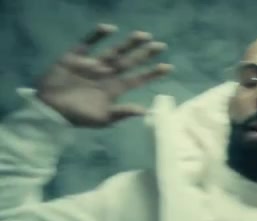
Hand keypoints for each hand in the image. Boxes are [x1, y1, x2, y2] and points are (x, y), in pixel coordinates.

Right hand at [35, 23, 171, 127]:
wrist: (49, 111)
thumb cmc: (78, 117)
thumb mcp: (103, 119)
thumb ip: (122, 113)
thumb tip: (146, 111)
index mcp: (114, 89)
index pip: (137, 79)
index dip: (152, 74)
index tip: (168, 67)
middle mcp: (106, 75)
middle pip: (129, 62)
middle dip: (144, 54)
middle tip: (161, 45)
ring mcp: (92, 65)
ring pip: (113, 51)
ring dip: (128, 44)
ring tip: (143, 35)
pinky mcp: (75, 57)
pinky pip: (87, 43)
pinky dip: (97, 36)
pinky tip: (109, 28)